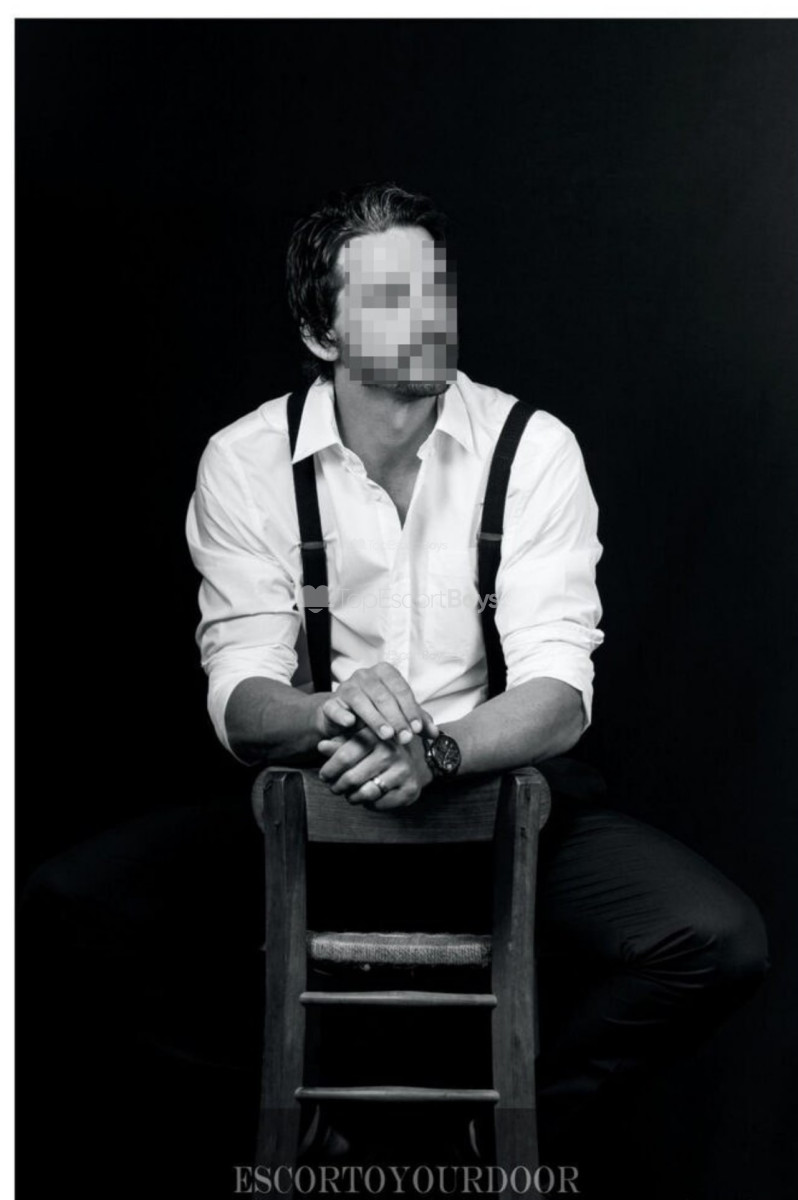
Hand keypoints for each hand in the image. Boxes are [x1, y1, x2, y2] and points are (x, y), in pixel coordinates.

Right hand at [313, 662, 438, 744]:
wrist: (343, 719)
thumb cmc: (377, 714)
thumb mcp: (399, 716)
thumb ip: (417, 722)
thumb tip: (435, 734)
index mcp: (385, 673)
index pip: (401, 689)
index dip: (410, 709)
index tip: (416, 729)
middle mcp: (364, 675)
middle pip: (383, 696)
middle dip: (396, 718)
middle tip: (404, 738)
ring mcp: (346, 687)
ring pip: (361, 700)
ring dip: (374, 718)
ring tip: (386, 735)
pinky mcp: (330, 703)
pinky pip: (335, 707)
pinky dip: (342, 714)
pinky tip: (350, 723)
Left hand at [317, 727, 433, 810]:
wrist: (414, 758)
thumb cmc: (379, 749)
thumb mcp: (359, 740)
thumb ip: (340, 744)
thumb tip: (321, 746)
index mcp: (376, 736)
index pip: (344, 756)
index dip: (329, 769)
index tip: (324, 776)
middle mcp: (392, 752)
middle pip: (352, 778)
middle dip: (338, 786)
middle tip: (334, 788)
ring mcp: (403, 771)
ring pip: (365, 793)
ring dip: (352, 797)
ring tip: (349, 794)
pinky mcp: (410, 789)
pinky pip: (380, 804)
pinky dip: (369, 804)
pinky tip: (367, 797)